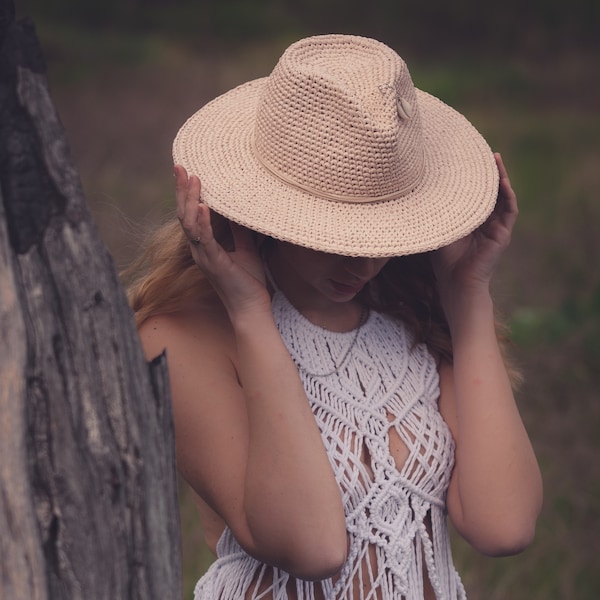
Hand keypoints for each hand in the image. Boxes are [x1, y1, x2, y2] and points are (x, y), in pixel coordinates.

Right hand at [175, 165, 269, 316]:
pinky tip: (203, 206)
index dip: (187, 194)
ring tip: (193, 178)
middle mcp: (199, 250)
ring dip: (190, 200)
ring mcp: (204, 257)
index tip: (187, 172)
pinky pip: (205, 239)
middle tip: (180, 166)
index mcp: (205, 246)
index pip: (191, 215)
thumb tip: (239, 212)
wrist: (252, 308)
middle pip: (184, 215)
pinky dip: (203, 222)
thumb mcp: (246, 250)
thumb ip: (240, 232)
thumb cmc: (249, 282)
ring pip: (190, 224)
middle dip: (182, 190)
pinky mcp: (214, 263)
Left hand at [431, 153, 517, 302]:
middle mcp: (487, 221)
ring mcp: (497, 227)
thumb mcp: (440, 228)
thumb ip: (439, 212)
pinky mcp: (503, 234)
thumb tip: (420, 191)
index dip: (476, 177)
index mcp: (473, 220)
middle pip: (493, 191)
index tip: (470, 159)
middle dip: (491, 172)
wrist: (455, 281)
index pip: (477, 193)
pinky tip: (503, 181)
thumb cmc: (444, 260)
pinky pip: (509, 210)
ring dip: (502, 177)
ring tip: (497, 159)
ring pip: (504, 196)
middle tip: (486, 152)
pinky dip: (508, 195)